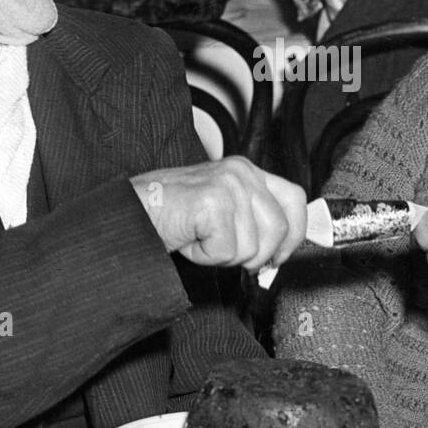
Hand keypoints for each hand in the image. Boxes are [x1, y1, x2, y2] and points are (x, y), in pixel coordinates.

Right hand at [131, 157, 306, 269]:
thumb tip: (281, 254)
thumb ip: (254, 222)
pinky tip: (190, 238)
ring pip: (253, 247)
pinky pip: (226, 252)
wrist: (132, 212)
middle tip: (226, 253)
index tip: (280, 256)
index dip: (294, 233)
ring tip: (201, 238)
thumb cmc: (172, 215)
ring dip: (224, 255)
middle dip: (256, 255)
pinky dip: (205, 256)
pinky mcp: (213, 202)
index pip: (295, 198)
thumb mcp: (222, 212)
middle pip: (279, 229)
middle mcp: (241, 172)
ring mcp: (228, 185)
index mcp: (247, 171)